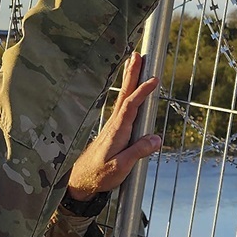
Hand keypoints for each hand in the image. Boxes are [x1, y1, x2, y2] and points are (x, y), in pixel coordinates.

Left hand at [67, 53, 161, 197]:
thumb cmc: (99, 176)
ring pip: (123, 97)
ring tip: (134, 62)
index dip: (142, 91)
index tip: (154, 79)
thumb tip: (156, 138)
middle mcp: (114, 124)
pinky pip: (122, 105)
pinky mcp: (114, 130)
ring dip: (129, 78)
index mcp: (117, 131)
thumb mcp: (120, 167)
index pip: (131, 105)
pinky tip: (130, 90)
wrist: (80, 182)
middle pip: (124, 94)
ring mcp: (113, 126)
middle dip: (132, 73)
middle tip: (137, 54)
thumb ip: (138, 152)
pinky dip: (128, 92)